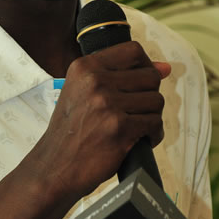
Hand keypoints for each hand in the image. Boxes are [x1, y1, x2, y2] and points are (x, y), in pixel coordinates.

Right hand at [31, 41, 169, 202]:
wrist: (54, 167)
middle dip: (149, 96)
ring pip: (156, 101)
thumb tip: (165, 68)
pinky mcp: (119, 128)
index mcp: (85, 67)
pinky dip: (152, 135)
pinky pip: (154, 123)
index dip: (146, 66)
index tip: (142, 83)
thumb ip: (120, 76)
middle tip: (135, 112)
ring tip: (135, 127)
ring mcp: (107, 104)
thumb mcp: (82, 93)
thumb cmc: (70, 132)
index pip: (133, 51)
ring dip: (151, 117)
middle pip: (150, 76)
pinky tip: (138, 140)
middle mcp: (95, 81)